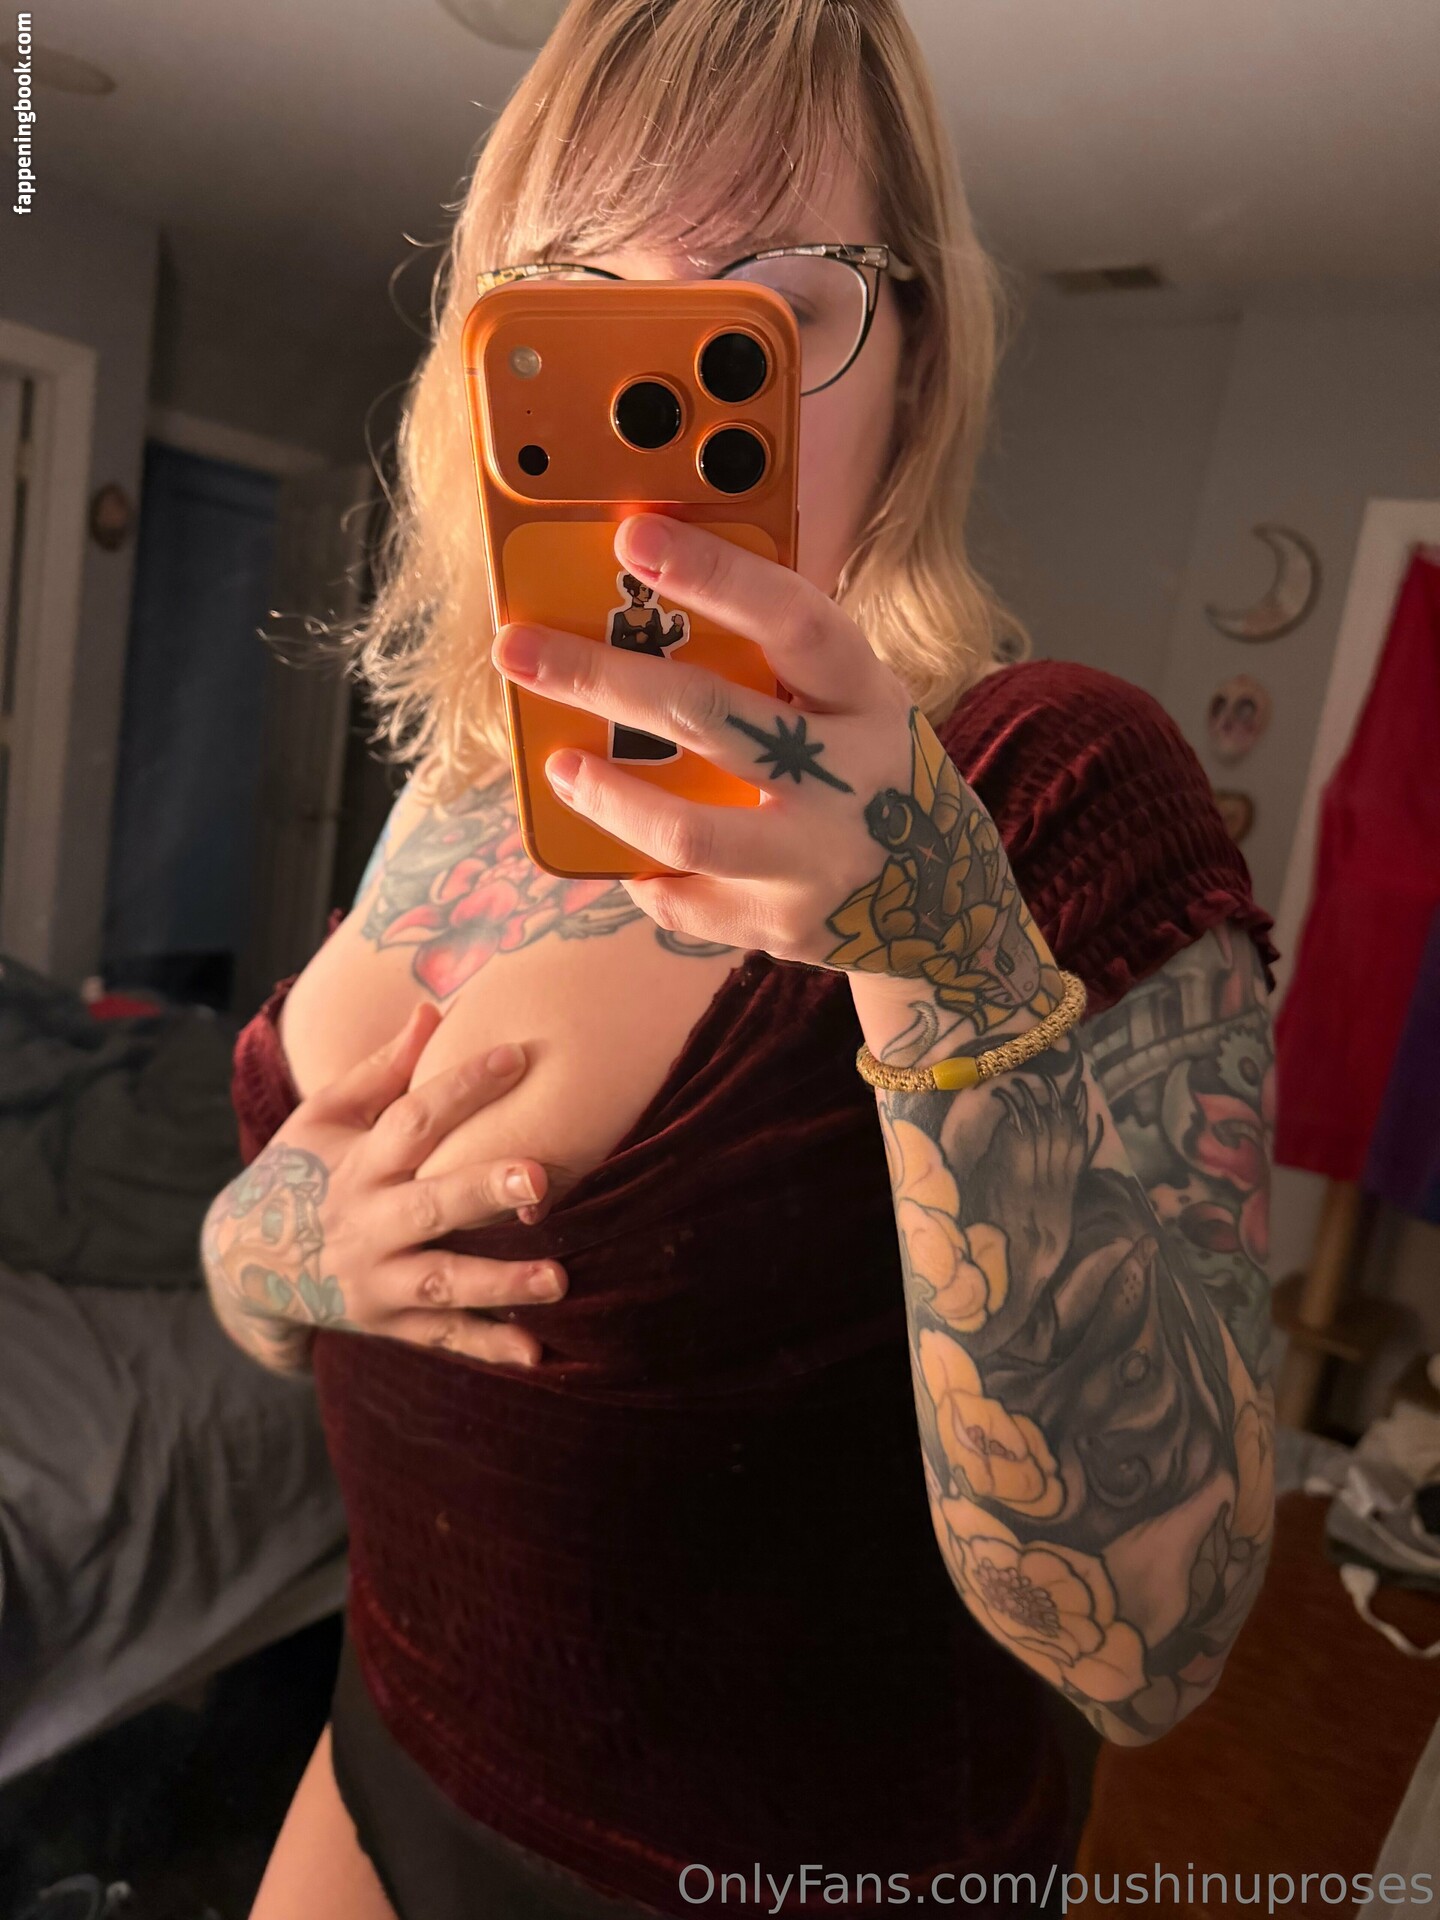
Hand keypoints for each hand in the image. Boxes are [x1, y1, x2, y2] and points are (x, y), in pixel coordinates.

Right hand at [202, 1005, 564, 1373]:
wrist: (241, 1261)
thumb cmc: (298, 1169)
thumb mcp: (325, 1114)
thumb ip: (383, 1069)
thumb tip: (433, 1009)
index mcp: (360, 1161)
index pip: (414, 1117)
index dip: (463, 1085)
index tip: (518, 1056)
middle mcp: (368, 1221)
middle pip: (431, 1204)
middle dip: (483, 1191)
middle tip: (537, 1178)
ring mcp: (377, 1278)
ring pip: (442, 1281)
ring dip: (500, 1283)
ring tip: (558, 1279)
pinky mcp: (387, 1322)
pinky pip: (442, 1338)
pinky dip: (487, 1349)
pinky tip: (536, 1355)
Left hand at [491, 514, 1056, 1035]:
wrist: (950, 908)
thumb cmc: (872, 777)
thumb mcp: (857, 709)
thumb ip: (782, 669)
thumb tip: (643, 608)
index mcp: (869, 698)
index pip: (794, 619)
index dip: (714, 573)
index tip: (631, 537)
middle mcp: (854, 779)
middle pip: (712, 716)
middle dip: (604, 677)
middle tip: (520, 649)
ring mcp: (822, 861)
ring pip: (691, 830)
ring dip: (609, 795)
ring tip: (560, 767)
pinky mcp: (788, 927)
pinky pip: (687, 901)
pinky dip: (643, 874)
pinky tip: (621, 855)